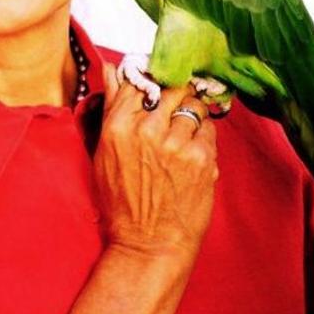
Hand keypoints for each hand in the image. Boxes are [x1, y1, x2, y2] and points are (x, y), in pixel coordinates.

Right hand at [93, 62, 218, 262]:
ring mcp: (176, 142)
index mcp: (118, 127)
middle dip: (175, 94)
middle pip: (171, 87)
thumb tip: (113, 68)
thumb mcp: (104, 152)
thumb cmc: (123, 202)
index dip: (153, 81)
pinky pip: (209, 126)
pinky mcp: (201, 156)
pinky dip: (203, 134)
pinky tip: (192, 151)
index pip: (141, 82)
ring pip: (193, 104)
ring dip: (191, 114)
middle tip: (176, 110)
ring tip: (184, 134)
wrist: (148, 245)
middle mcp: (147, 130)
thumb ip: (112, 106)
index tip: (159, 86)